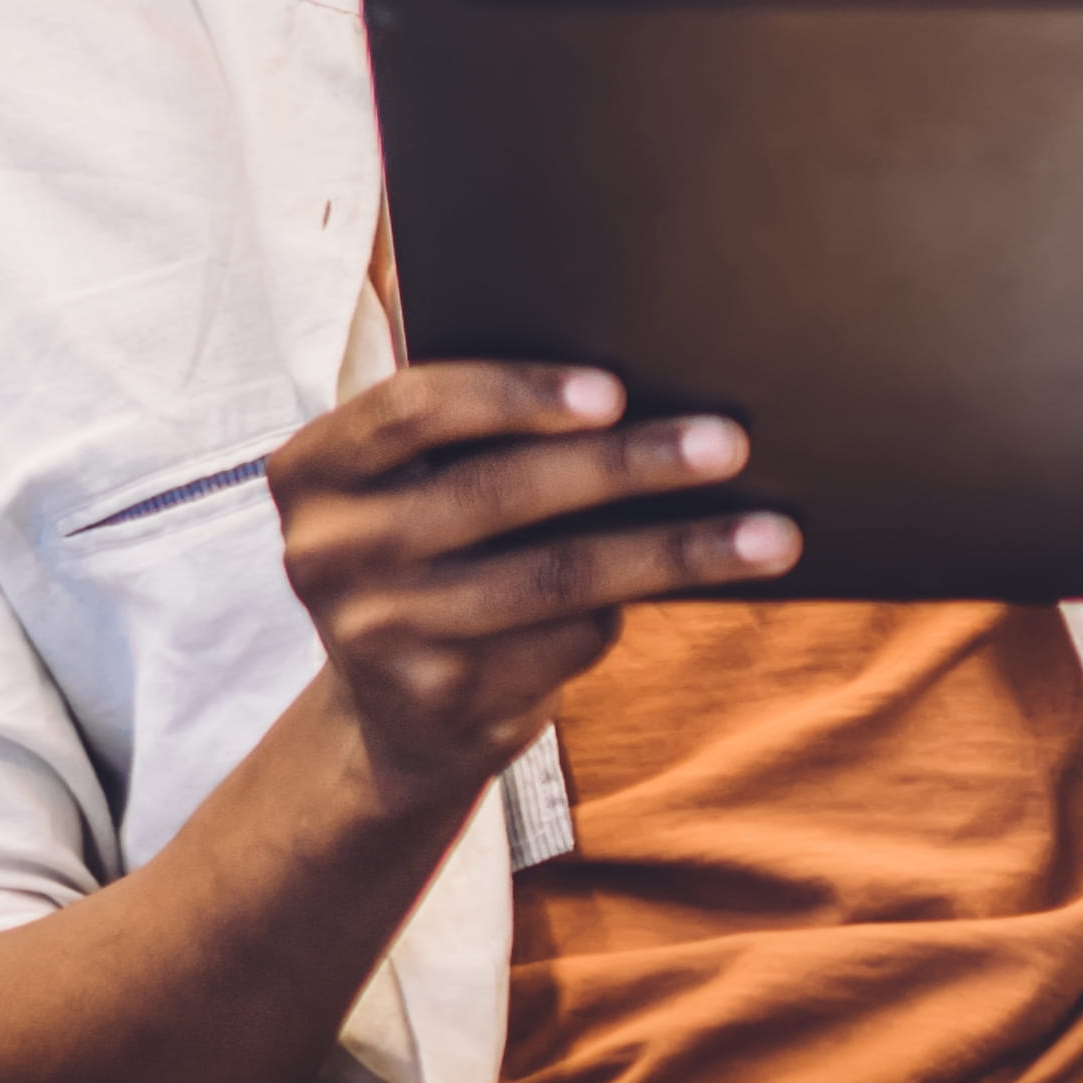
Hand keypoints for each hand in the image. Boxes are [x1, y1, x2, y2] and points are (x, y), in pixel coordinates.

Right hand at [262, 360, 792, 815]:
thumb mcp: (417, 481)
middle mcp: (328, 553)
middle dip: (628, 465)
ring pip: (555, 577)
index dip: (516, 394)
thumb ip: (474, 425)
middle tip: (727, 445)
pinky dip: (629, 608)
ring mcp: (379, 635)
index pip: (413, 408)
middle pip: (501, 492)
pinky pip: (565, 639)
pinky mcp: (440, 699)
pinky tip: (691, 584)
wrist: (396, 711)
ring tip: (769, 533)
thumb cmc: (437, 547)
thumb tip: (630, 371)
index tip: (614, 390)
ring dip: (675, 551)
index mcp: (313, 469)